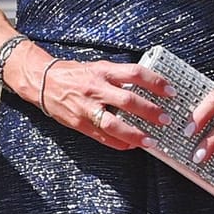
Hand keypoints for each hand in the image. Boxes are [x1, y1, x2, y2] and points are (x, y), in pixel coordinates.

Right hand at [33, 53, 171, 150]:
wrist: (43, 82)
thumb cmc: (74, 74)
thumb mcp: (98, 67)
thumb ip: (119, 76)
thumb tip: (146, 86)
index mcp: (103, 71)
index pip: (135, 73)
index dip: (155, 82)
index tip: (170, 91)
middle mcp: (96, 88)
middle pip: (128, 100)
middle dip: (150, 111)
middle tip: (165, 119)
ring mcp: (87, 107)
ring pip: (114, 124)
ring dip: (135, 134)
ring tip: (151, 141)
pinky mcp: (80, 123)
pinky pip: (103, 137)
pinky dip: (119, 143)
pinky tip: (131, 146)